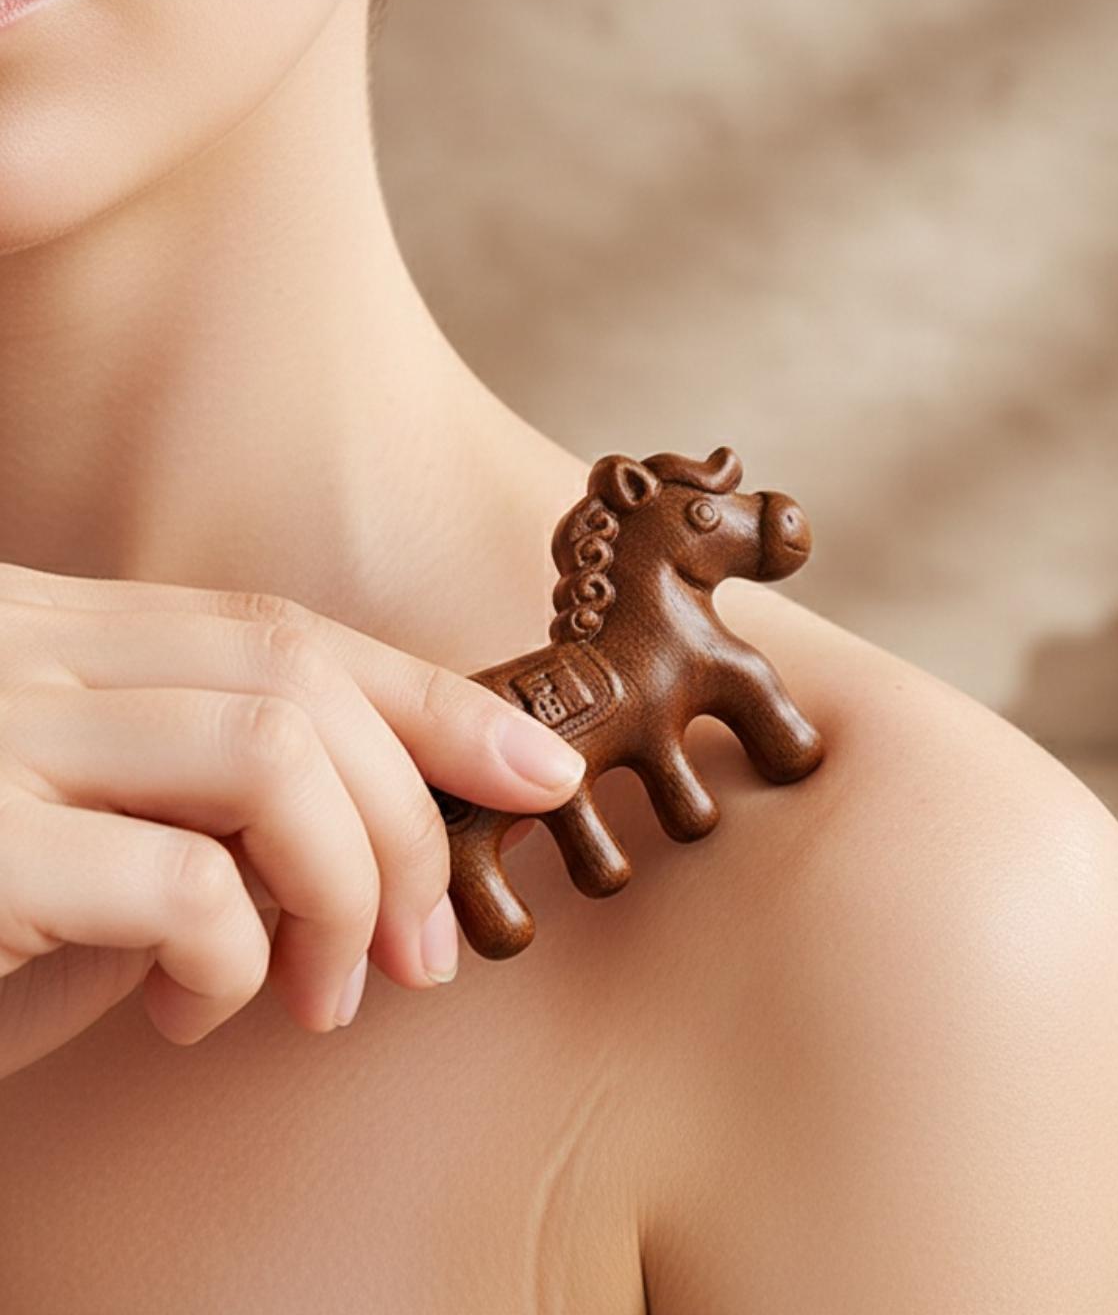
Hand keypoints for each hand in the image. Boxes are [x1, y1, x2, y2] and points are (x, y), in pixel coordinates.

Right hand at [0, 561, 584, 1077]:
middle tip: (433, 945)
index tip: (542, 765)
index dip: (433, 696)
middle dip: (411, 814)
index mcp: (54, 630)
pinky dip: (238, 953)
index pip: (286, 631)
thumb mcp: (64, 817)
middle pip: (299, 681)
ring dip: (349, 884)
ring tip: (334, 993)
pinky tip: (204, 1011)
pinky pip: (179, 881)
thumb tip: (359, 845)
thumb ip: (182, 799)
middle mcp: (19, 648)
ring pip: (271, 755)